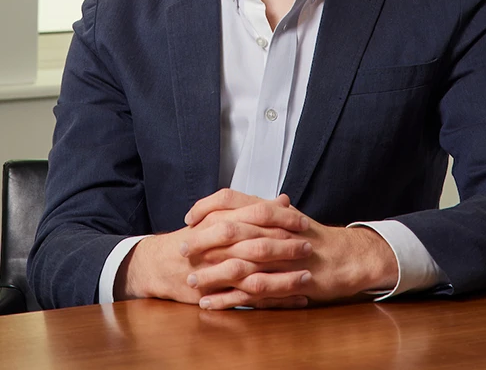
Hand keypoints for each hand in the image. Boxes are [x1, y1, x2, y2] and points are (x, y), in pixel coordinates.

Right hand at [115, 190, 310, 305]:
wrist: (161, 264)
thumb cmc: (196, 237)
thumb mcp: (220, 215)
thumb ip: (252, 207)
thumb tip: (283, 199)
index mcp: (221, 221)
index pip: (256, 216)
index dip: (281, 219)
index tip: (303, 222)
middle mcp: (219, 246)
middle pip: (257, 245)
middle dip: (285, 247)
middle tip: (308, 247)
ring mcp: (217, 272)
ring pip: (254, 275)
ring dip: (282, 277)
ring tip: (306, 276)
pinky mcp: (217, 294)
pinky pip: (249, 300)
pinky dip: (274, 301)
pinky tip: (295, 300)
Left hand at [186, 194, 398, 309]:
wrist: (347, 256)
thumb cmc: (312, 237)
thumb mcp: (286, 217)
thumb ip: (260, 211)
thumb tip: (231, 206)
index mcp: (271, 211)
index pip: (231, 198)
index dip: (206, 206)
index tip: (189, 217)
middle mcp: (273, 229)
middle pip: (230, 230)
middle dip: (201, 240)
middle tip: (179, 248)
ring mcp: (280, 256)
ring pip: (238, 262)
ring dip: (211, 272)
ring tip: (190, 279)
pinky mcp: (286, 282)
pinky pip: (251, 292)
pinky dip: (227, 298)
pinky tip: (209, 303)